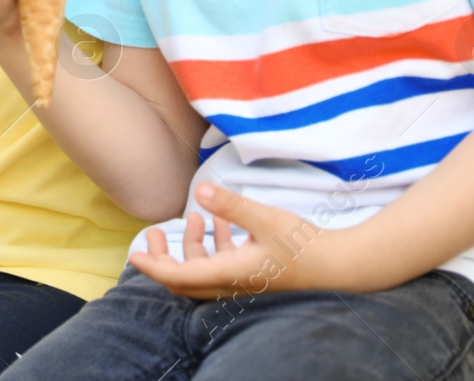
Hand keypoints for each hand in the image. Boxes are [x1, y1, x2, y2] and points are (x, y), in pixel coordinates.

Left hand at [130, 183, 362, 297]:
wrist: (341, 267)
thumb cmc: (304, 246)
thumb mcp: (265, 219)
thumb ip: (232, 206)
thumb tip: (200, 189)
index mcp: (228, 274)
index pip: (178, 277)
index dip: (153, 266)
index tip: (132, 255)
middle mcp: (232, 284)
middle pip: (184, 280)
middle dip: (162, 258)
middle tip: (151, 234)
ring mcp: (244, 282)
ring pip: (203, 271)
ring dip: (191, 248)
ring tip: (193, 219)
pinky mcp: (256, 275)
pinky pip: (223, 265)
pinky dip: (215, 246)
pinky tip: (221, 223)